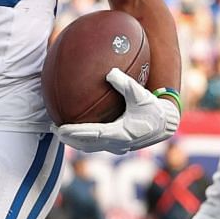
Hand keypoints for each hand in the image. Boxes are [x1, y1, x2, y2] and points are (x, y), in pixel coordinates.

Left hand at [54, 69, 180, 154]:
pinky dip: (85, 140)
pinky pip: (98, 145)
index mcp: (120, 133)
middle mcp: (117, 143)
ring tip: (61, 132)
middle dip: (69, 139)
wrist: (165, 124)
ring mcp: (118, 147)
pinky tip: (78, 131)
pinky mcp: (119, 145)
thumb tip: (109, 72)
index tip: (60, 128)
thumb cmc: (153, 108)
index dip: (74, 132)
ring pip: (91, 147)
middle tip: (54, 130)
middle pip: (87, 144)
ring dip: (76, 141)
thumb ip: (125, 83)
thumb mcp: (140, 94)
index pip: (92, 134)